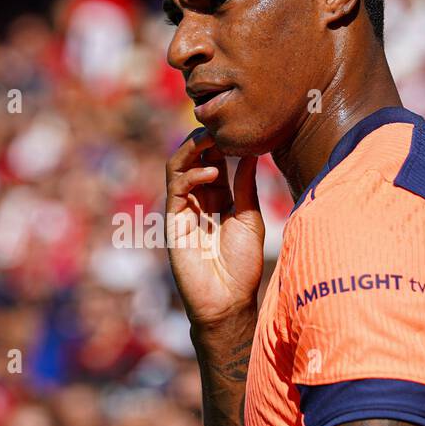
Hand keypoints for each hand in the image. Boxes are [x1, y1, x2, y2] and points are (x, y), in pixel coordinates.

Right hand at [165, 129, 264, 328]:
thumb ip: (245, 185)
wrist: (229, 300)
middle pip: (192, 160)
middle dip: (203, 140)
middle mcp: (197, 201)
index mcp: (216, 199)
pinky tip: (212, 172)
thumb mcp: (250, 217)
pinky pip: (176, 190)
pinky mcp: (173, 222)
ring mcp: (182, 210)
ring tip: (210, 139)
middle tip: (219, 125)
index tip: (237, 128)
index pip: (212, 161)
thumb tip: (251, 153)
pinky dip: (192, 176)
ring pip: (177, 168)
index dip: (220, 144)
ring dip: (192, 150)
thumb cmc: (242, 265)